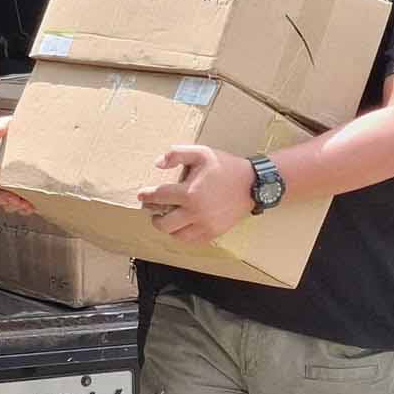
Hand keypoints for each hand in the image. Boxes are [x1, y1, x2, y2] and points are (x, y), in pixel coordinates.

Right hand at [0, 118, 35, 215]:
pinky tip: (33, 205)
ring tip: (25, 204)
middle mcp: (3, 177)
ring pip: (6, 203)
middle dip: (0, 199)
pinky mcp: (27, 194)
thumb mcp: (15, 124)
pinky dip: (25, 209)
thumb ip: (3, 124)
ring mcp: (14, 186)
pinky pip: (21, 207)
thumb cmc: (29, 132)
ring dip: (13, 206)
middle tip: (12, 199)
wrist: (52, 142)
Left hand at [137, 145, 255, 243]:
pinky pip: (192, 240)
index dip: (147, 196)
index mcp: (189, 192)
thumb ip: (177, 155)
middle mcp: (195, 212)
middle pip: (164, 223)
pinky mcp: (213, 233)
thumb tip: (157, 163)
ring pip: (177, 235)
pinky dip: (183, 235)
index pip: (159, 197)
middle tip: (153, 211)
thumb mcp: (201, 153)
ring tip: (168, 218)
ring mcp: (205, 225)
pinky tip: (183, 226)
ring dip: (168, 228)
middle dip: (155, 217)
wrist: (252, 184)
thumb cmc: (225, 167)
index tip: (142, 195)